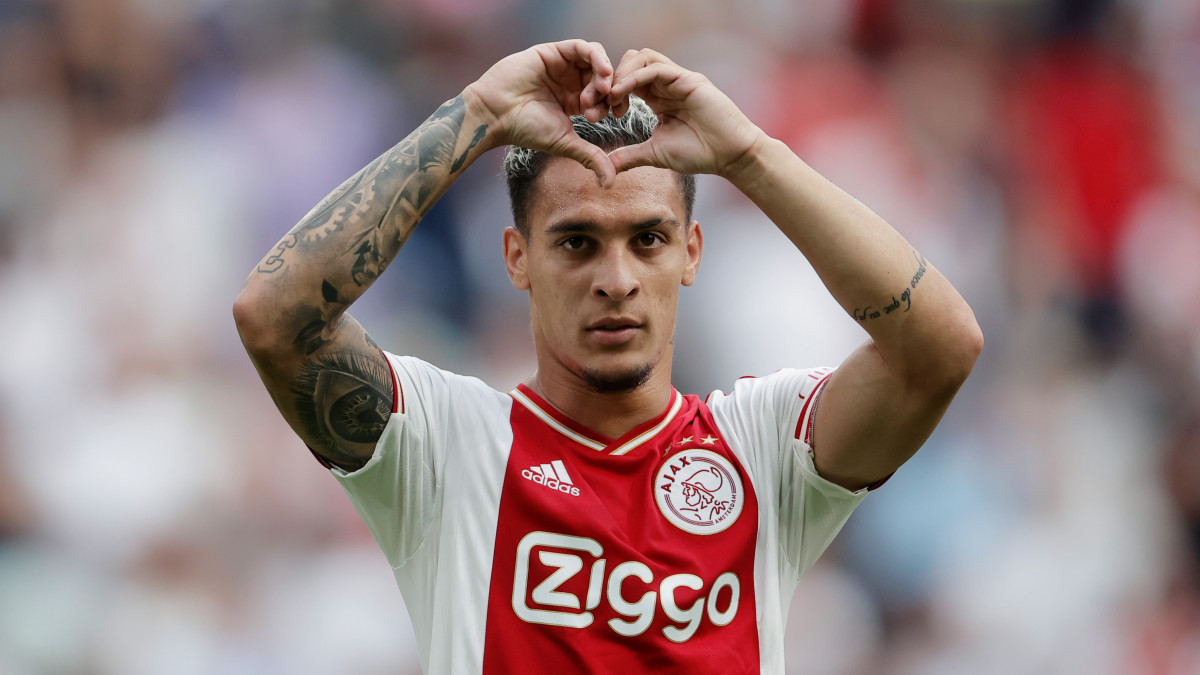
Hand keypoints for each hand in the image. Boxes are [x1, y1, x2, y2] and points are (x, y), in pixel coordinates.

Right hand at [465, 40, 617, 186]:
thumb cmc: (525, 129)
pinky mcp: (553, 52)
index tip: (613, 117)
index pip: (605, 95)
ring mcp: (562, 65)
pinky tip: (601, 72)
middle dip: (610, 90)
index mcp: (575, 101)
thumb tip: (610, 184)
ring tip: (604, 88)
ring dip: (606, 72)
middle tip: (603, 104)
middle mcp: (570, 81)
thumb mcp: (565, 143)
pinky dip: (597, 57)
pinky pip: (582, 47)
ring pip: (596, 59)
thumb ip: (590, 157)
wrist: (496, 113)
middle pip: (603, 76)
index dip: (613, 104)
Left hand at [605, 49, 765, 178]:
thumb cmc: (699, 153)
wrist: (729, 156)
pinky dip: (635, 76)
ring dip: (621, 73)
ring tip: (610, 97)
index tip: (597, 112)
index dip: (607, 92)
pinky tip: (622, 94)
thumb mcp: (655, 154)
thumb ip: (630, 156)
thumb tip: (605, 167)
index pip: (626, 80)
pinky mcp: (688, 79)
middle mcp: (667, 84)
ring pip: (643, 56)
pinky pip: (656, 68)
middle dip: (610, 78)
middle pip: (631, 61)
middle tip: (600, 102)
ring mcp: (678, 79)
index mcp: (658, 98)